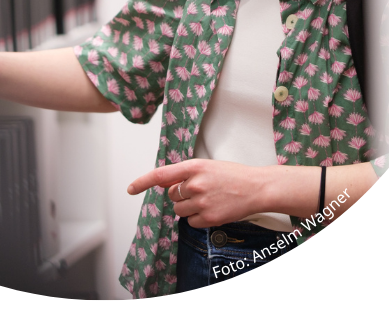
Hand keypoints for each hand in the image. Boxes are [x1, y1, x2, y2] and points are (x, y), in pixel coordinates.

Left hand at [127, 159, 268, 228]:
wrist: (257, 187)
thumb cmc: (233, 175)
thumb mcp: (207, 166)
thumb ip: (185, 174)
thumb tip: (165, 185)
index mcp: (194, 166)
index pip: (161, 174)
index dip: (143, 182)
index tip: (130, 189)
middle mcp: (195, 183)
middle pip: (172, 196)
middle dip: (180, 195)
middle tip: (200, 190)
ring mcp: (202, 201)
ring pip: (179, 210)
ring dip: (188, 208)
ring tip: (208, 199)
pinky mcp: (209, 217)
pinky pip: (191, 222)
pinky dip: (198, 218)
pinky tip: (213, 209)